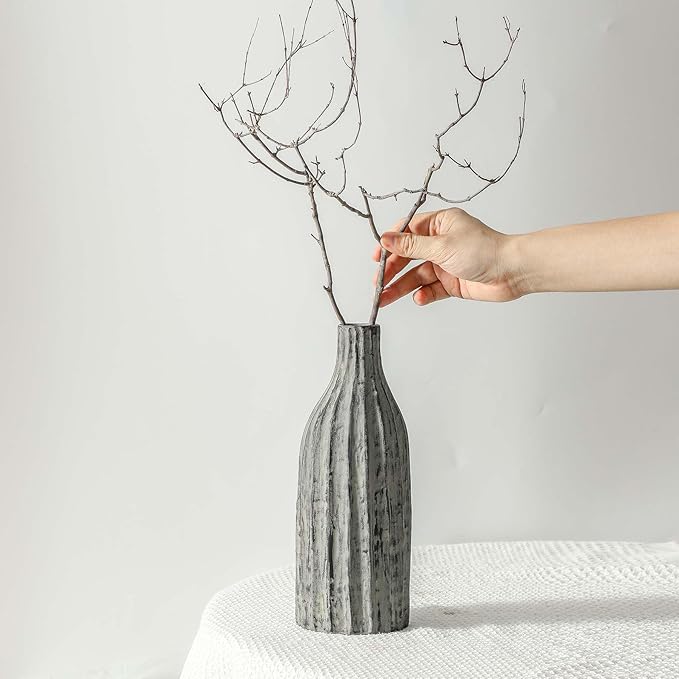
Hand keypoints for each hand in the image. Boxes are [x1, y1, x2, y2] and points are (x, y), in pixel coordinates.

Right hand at [373, 208, 522, 306]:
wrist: (511, 272)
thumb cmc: (483, 250)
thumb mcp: (441, 246)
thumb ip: (411, 246)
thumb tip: (386, 239)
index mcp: (440, 225)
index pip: (407, 232)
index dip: (390, 244)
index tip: (377, 256)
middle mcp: (441, 243)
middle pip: (408, 256)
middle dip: (392, 271)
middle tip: (378, 283)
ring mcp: (446, 263)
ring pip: (417, 276)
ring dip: (401, 287)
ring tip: (385, 299)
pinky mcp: (452, 282)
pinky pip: (431, 289)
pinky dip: (423, 295)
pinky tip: (418, 298)